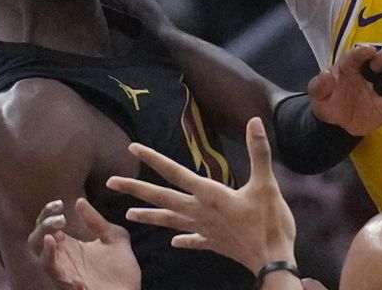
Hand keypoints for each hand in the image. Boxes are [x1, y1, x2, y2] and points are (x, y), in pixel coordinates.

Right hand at [29, 198, 140, 289]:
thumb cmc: (121, 268)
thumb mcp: (114, 237)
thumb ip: (96, 221)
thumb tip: (79, 201)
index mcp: (69, 245)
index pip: (47, 226)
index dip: (47, 212)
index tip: (60, 203)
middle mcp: (63, 259)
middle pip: (36, 241)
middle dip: (43, 226)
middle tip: (60, 218)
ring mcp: (66, 274)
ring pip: (43, 261)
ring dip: (45, 247)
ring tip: (55, 236)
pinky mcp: (72, 287)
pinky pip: (58, 279)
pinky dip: (59, 270)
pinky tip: (66, 259)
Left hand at [107, 118, 296, 274]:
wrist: (272, 259)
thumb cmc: (269, 221)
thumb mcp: (266, 183)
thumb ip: (259, 152)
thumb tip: (255, 121)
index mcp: (209, 193)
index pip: (175, 172)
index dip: (153, 159)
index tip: (133, 148)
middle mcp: (200, 211)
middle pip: (162, 197)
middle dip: (135, 189)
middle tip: (110, 183)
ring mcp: (204, 229)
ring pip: (170, 220)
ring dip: (149, 216)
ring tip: (129, 215)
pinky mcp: (212, 243)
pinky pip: (192, 241)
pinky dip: (182, 240)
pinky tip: (173, 242)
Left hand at [309, 44, 381, 135]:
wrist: (336, 125)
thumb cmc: (327, 102)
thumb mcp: (318, 96)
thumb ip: (320, 86)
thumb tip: (325, 74)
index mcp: (349, 67)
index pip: (356, 56)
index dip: (362, 52)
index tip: (369, 50)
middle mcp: (366, 74)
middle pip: (376, 65)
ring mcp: (378, 89)